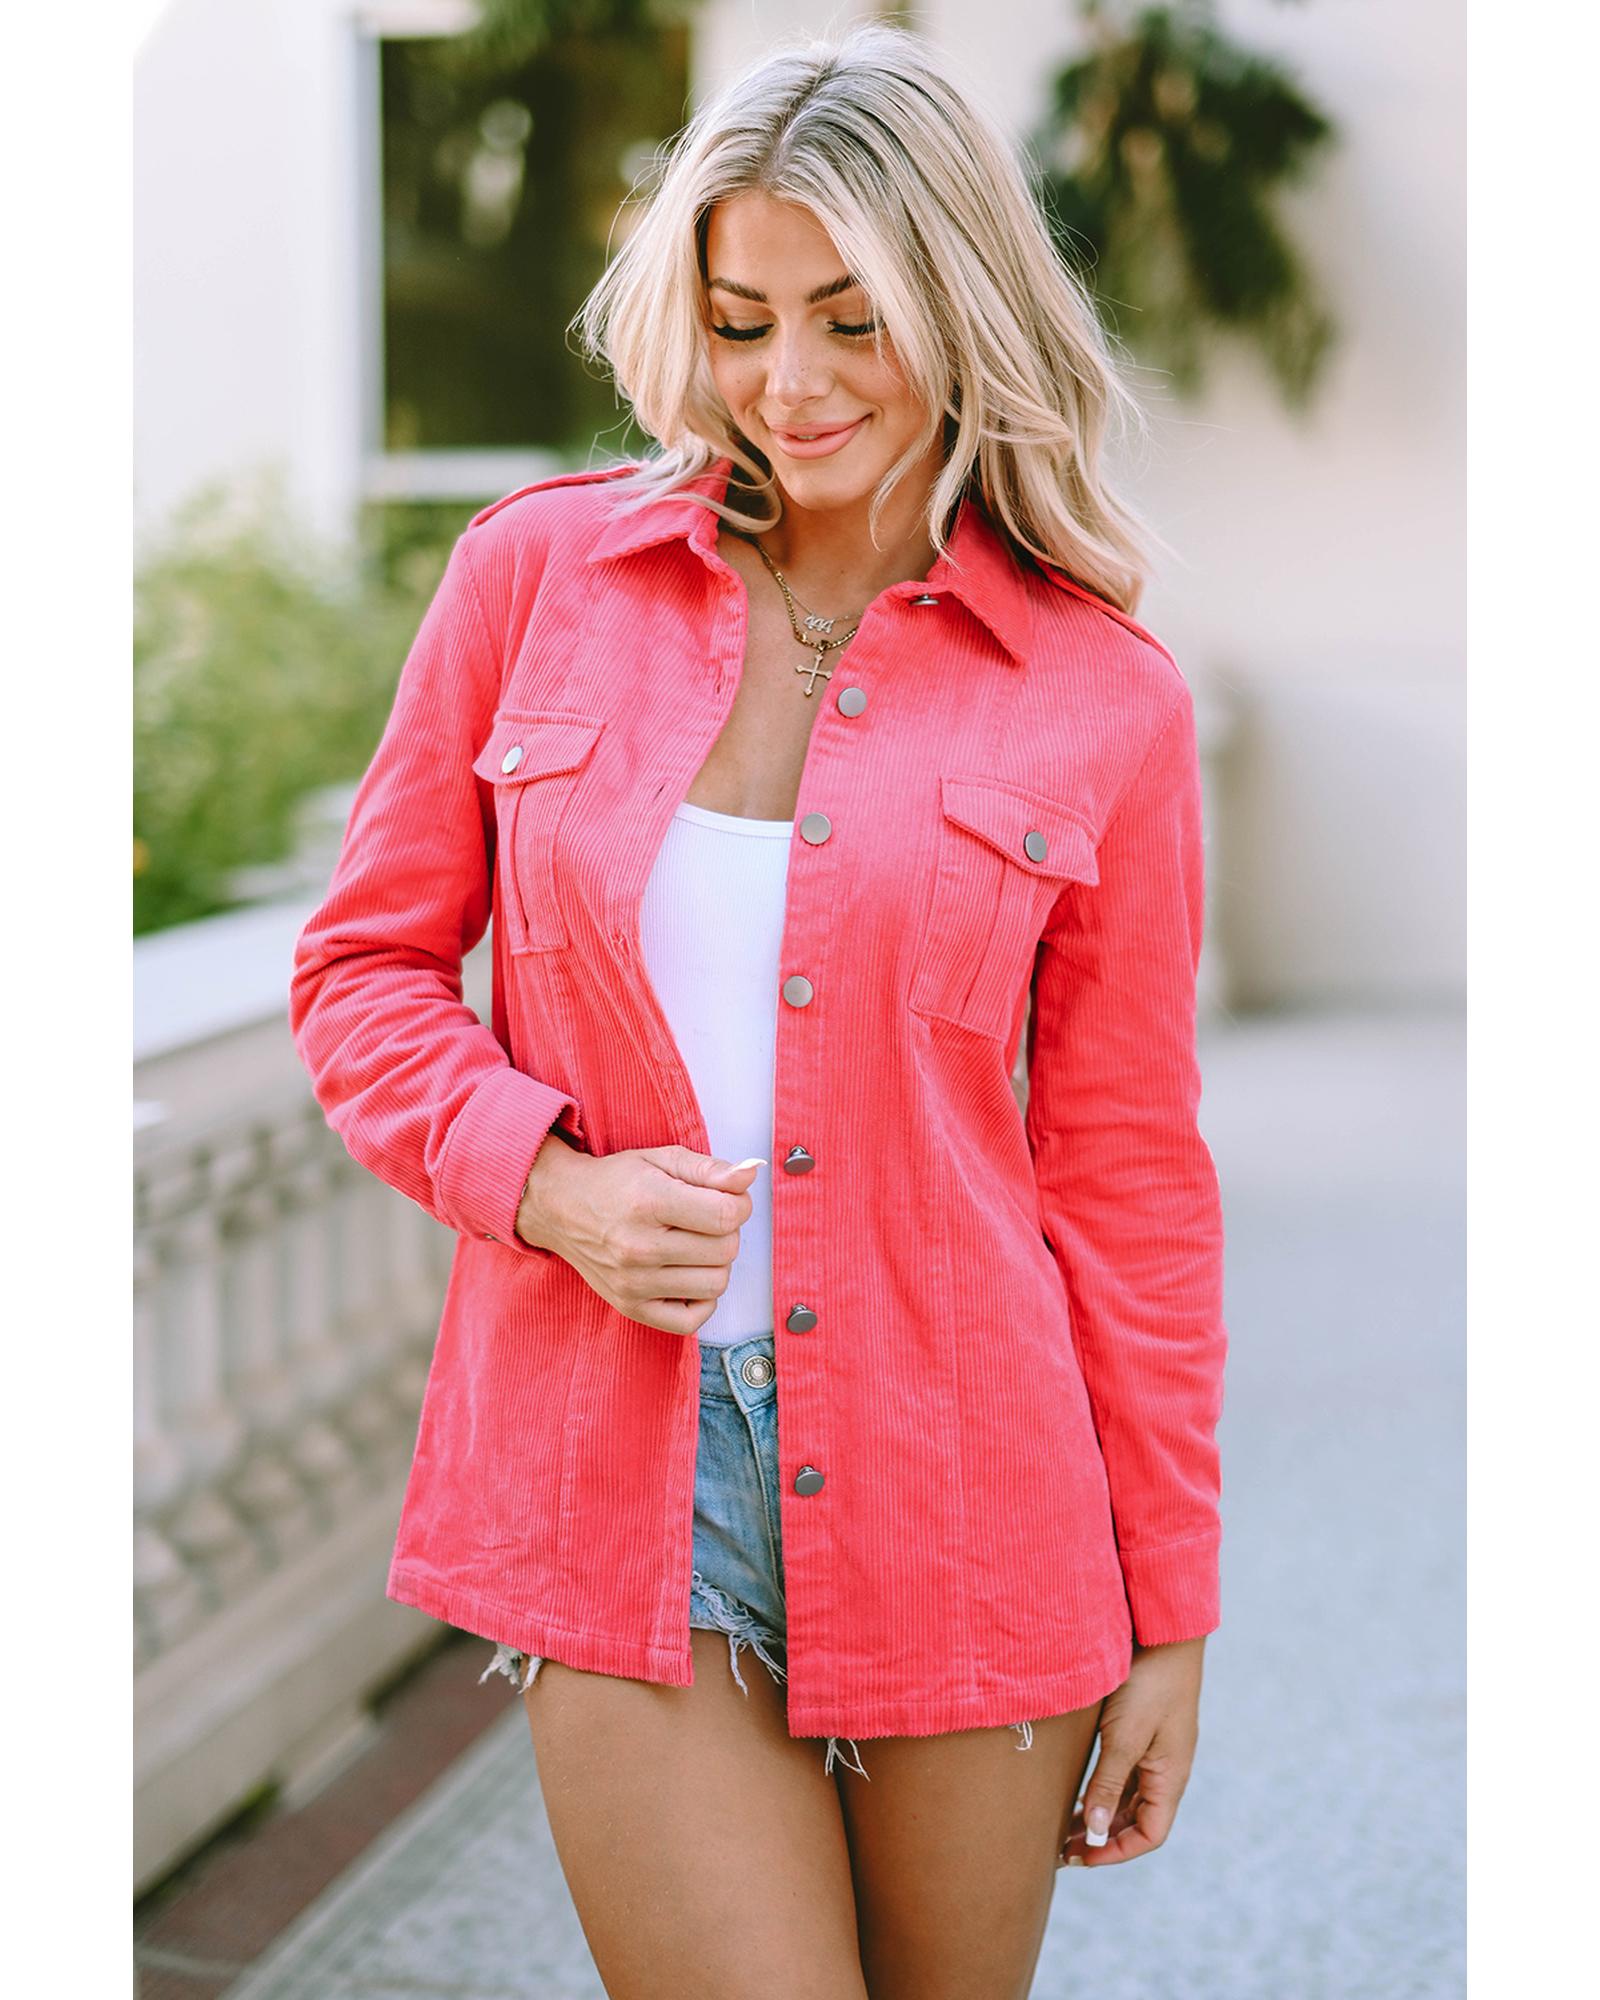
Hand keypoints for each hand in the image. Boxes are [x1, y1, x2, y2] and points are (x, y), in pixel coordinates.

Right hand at [515, 1138, 765, 1336]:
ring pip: (716, 1284)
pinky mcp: (630, 1307)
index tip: (725, 1198)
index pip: (727, 1215)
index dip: (739, 1204)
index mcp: (649, 1202)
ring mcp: (633, 1283)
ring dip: (715, 1263)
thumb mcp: (662, 1159)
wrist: (561, 1207)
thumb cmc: (616, 1181)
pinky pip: (691, 1320)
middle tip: (703, 1218)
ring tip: (694, 1245)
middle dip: (726, 1230)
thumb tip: (751, 1175)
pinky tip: (688, 1275)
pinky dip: (701, 1300)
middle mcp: (639, 1247)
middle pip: (726, 1250)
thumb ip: (711, 1169)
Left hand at [1058, 1636, 1205, 1867]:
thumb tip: (1096, 1834)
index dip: (1116, 1853)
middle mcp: (1167, 1771)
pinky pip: (1124, 1774)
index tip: (1080, 1858)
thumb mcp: (1124, 1738)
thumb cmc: (1148, 1684)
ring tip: (1063, 1826)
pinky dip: (1102, 1789)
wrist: (1163, 1633)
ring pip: (1129, 1799)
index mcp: (1171, 1778)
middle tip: (1061, 1847)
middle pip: (1137, 1821)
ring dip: (1100, 1815)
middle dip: (1103, 1839)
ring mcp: (1156, 1752)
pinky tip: (1076, 1789)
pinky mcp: (1143, 1732)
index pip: (1150, 1835)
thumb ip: (1109, 1785)